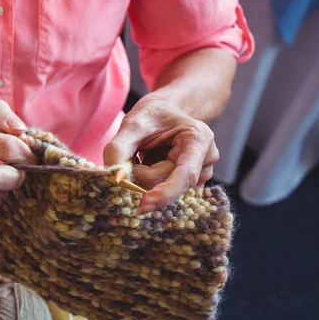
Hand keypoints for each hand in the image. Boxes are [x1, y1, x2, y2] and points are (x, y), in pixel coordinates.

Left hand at [103, 97, 219, 212]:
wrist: (163, 114)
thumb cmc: (152, 116)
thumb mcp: (133, 123)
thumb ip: (119, 147)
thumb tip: (114, 176)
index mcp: (198, 139)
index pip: (185, 175)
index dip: (164, 193)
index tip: (143, 205)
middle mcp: (204, 160)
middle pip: (166, 182)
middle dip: (141, 173)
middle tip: (131, 153)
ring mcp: (199, 176)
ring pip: (161, 188)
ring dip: (143, 175)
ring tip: (145, 153)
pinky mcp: (188, 186)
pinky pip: (161, 190)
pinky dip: (147, 179)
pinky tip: (150, 163)